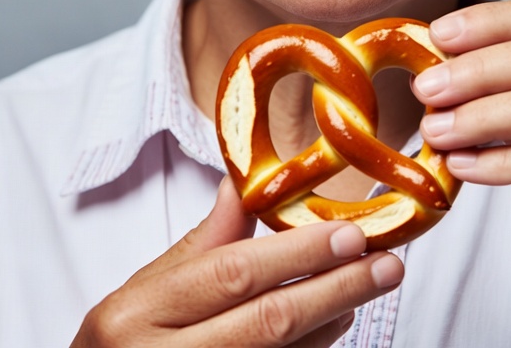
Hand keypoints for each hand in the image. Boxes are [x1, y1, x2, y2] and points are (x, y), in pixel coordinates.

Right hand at [71, 178, 402, 347]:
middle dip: (335, 289)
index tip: (350, 233)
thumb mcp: (148, 287)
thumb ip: (205, 240)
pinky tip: (336, 325)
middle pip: (267, 324)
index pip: (232, 274)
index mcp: (141, 313)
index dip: (298, 253)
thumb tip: (245, 179)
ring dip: (332, 323)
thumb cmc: (123, 342)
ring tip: (367, 286)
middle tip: (386, 264)